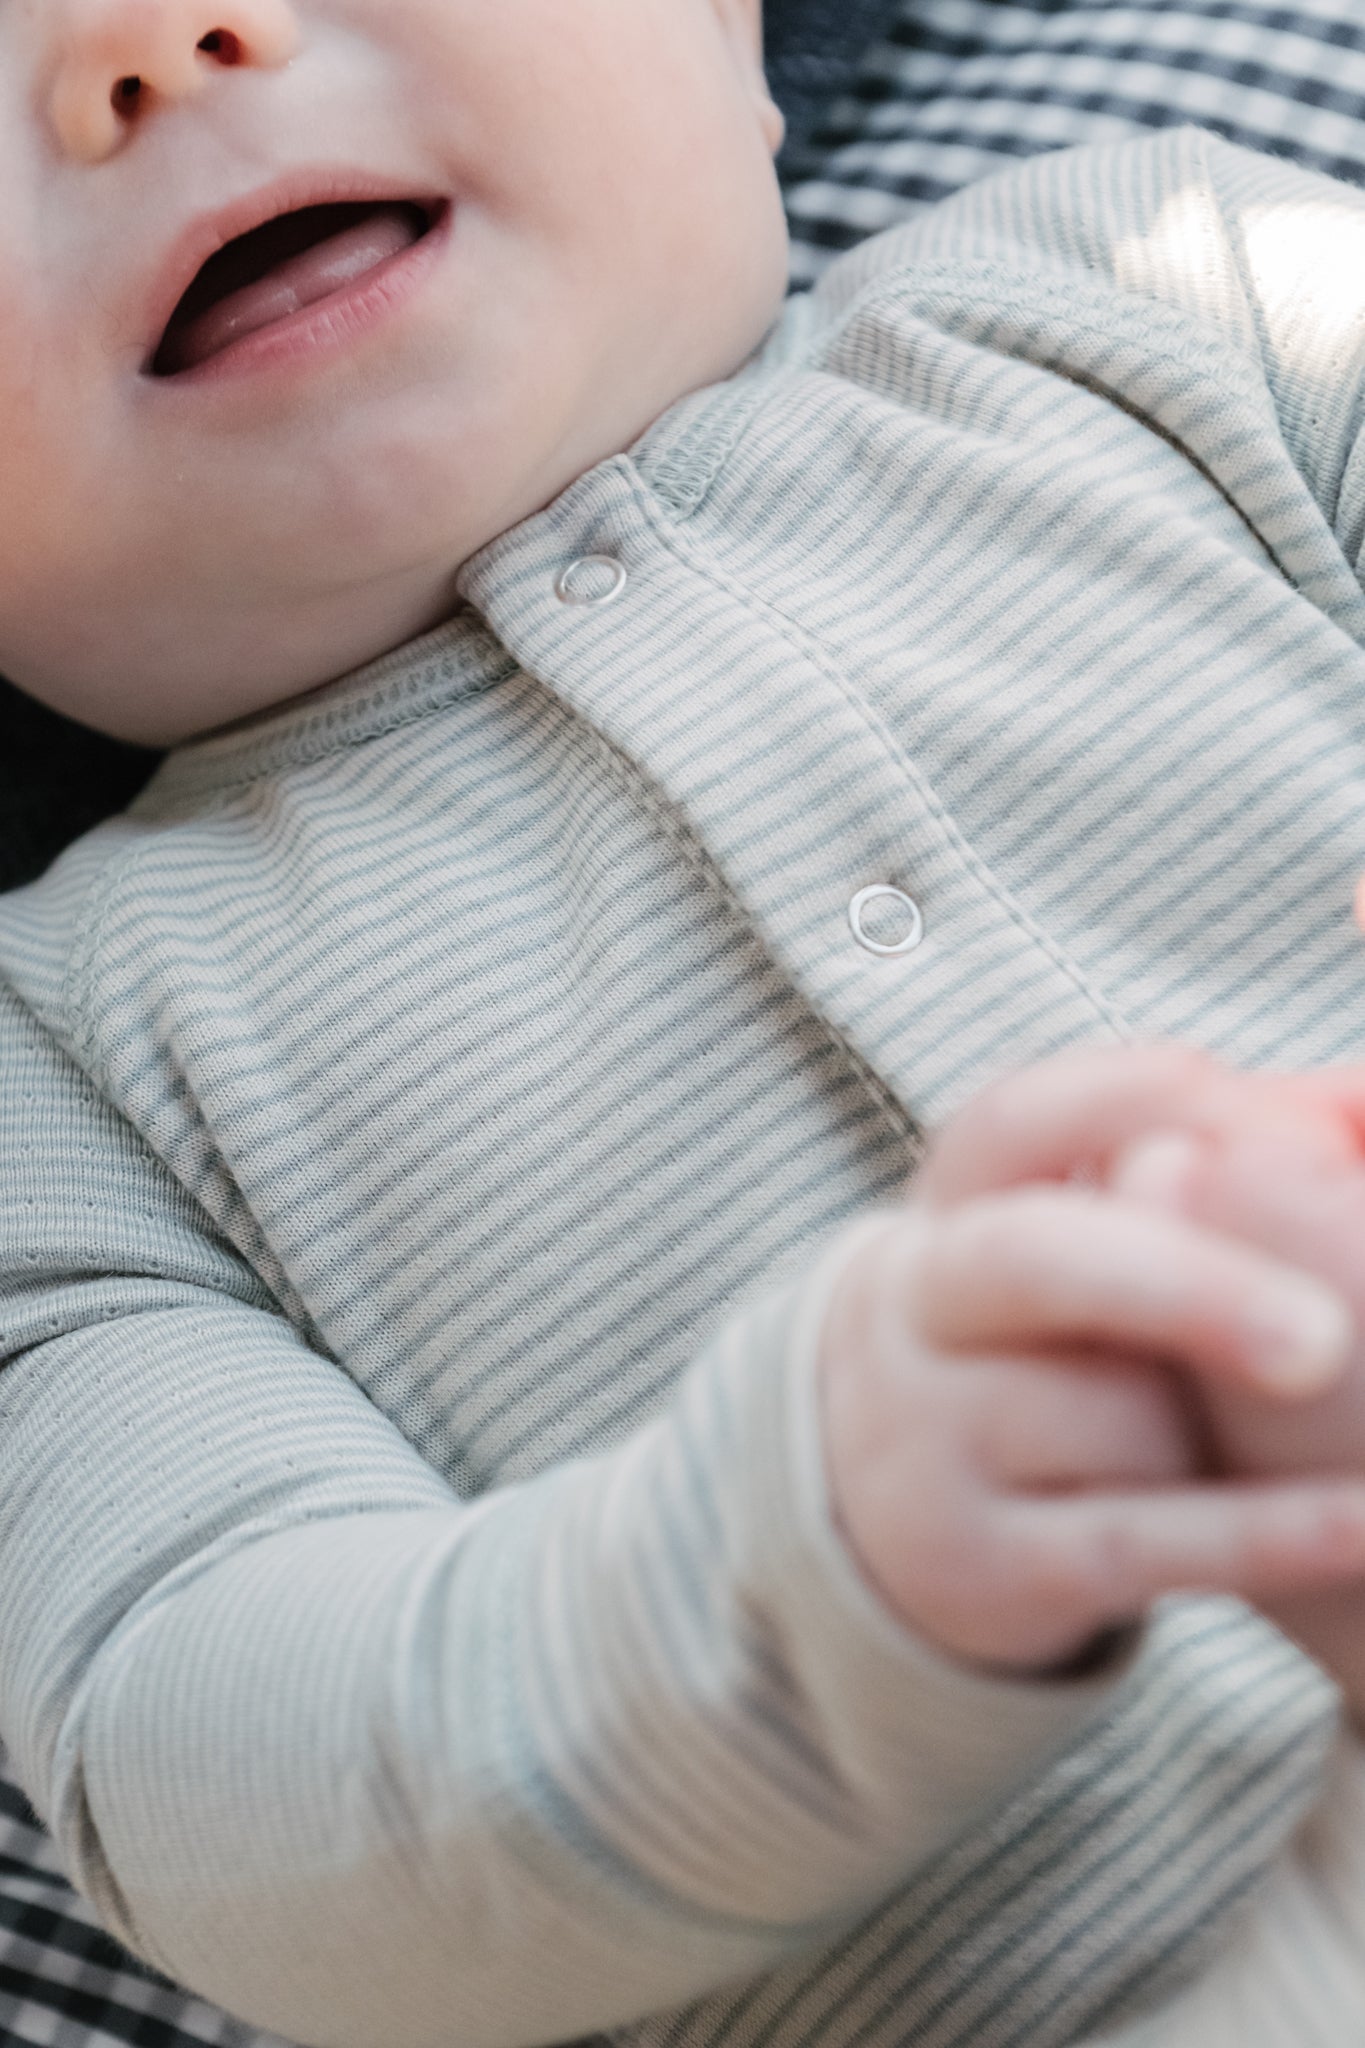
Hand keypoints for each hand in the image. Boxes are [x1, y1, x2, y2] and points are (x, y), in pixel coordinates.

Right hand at [818, 1046, 1364, 1677]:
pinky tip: (1361, 1520)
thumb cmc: (1041, 1342)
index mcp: (951, 1202)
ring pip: (1110, 1417)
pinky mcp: (978, 1559)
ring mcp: (931, 1435)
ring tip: (1235, 1439)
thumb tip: (1351, 1103)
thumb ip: (1188, 1167)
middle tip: (1325, 1337)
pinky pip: (1143, 1541)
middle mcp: (923, 1305)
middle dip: (1189, 1285)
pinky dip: (1265, 1533)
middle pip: (1037, 1262)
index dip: (1142, 1101)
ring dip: (1217, 1430)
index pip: (1015, 1121)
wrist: (886, 1508)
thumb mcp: (1074, 1241)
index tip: (1286, 1118)